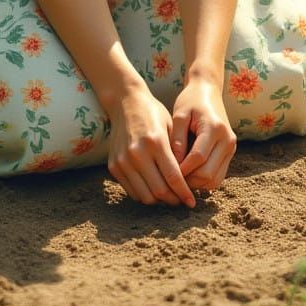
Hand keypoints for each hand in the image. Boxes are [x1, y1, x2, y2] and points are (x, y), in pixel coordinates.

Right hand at [106, 85, 196, 207]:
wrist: (125, 102)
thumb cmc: (153, 113)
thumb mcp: (170, 127)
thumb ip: (177, 154)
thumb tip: (189, 182)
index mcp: (155, 142)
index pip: (173, 177)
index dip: (184, 194)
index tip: (192, 203)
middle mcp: (137, 153)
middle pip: (159, 191)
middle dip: (173, 200)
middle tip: (181, 200)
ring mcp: (123, 161)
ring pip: (145, 196)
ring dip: (159, 200)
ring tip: (168, 195)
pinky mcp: (114, 166)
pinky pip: (132, 191)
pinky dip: (144, 194)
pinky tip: (153, 188)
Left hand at [170, 78, 236, 191]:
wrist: (208, 90)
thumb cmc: (190, 100)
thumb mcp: (180, 115)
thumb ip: (177, 139)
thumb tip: (173, 165)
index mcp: (214, 128)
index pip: (198, 158)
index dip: (182, 169)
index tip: (166, 172)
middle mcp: (227, 140)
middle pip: (208, 174)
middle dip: (188, 180)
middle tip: (170, 178)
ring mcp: (231, 148)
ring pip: (214, 180)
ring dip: (196, 183)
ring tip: (179, 177)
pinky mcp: (230, 153)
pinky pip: (218, 176)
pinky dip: (203, 180)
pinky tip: (189, 173)